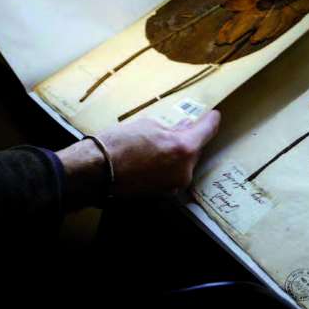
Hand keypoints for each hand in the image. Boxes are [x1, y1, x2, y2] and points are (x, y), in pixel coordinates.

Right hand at [57, 111, 220, 209]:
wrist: (94, 172)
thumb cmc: (118, 144)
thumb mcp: (148, 126)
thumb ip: (171, 128)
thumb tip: (183, 128)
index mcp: (184, 148)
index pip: (207, 131)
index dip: (211, 121)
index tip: (214, 115)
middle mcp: (185, 170)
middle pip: (195, 149)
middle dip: (190, 138)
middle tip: (184, 126)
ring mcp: (174, 185)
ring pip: (183, 163)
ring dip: (177, 152)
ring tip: (162, 141)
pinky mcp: (162, 193)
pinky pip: (172, 174)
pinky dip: (168, 165)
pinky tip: (155, 156)